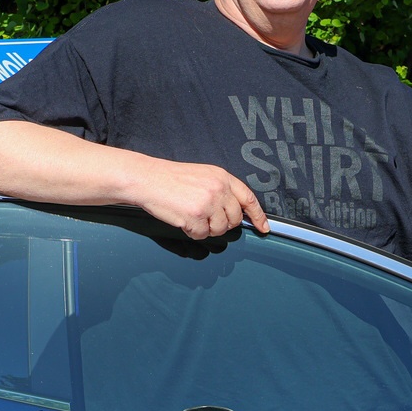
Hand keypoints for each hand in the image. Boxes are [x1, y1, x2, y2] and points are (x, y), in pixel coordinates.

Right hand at [128, 159, 268, 239]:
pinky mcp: (195, 216)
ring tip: (191, 215)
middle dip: (222, 224)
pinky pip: (202, 235)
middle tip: (206, 218)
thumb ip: (221, 190)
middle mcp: (218, 189)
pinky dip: (192, 232)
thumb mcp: (203, 176)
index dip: (258, 215)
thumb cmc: (170, 178)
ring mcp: (208, 203)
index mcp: (222, 177)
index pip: (249, 198)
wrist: (148, 179)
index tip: (263, 226)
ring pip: (219, 230)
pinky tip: (183, 219)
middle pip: (234, 219)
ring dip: (206, 228)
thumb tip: (235, 211)